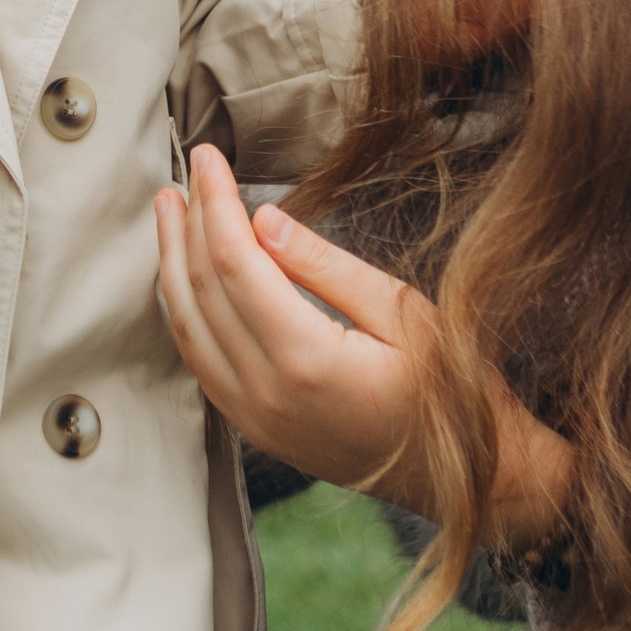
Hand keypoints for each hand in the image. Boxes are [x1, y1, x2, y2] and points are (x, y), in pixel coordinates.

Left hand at [155, 146, 427, 498]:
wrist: (460, 473)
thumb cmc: (445, 386)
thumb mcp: (400, 311)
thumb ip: (325, 266)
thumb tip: (261, 219)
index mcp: (306, 360)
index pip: (235, 263)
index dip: (215, 203)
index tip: (208, 157)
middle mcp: (267, 395)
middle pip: (202, 292)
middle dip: (187, 226)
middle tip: (184, 174)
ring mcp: (254, 419)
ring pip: (188, 329)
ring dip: (174, 266)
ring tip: (171, 215)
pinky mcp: (253, 429)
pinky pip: (199, 361)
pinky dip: (185, 310)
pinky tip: (187, 277)